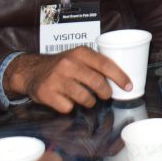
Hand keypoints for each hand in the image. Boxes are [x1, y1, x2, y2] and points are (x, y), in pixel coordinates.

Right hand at [4, 47, 129, 112]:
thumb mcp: (78, 57)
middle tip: (106, 95)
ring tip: (87, 98)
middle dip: (106, 93)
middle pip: (97, 83)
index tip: (128, 86)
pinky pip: (68, 107)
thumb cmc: (62, 65)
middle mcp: (68, 64)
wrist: (32, 71)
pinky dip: (71, 107)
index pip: (105, 65)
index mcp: (80, 53)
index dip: (120, 77)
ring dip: (90, 102)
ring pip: (85, 98)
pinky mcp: (47, 93)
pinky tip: (67, 100)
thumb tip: (121, 79)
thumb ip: (96, 63)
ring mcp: (57, 79)